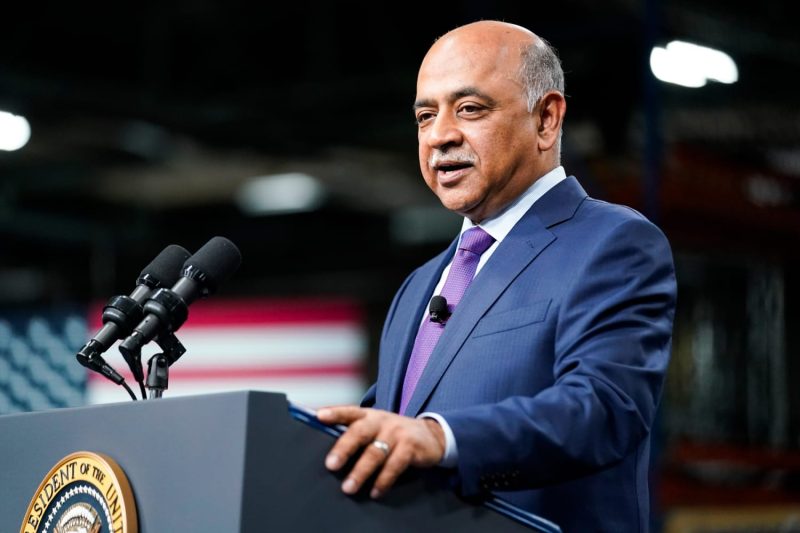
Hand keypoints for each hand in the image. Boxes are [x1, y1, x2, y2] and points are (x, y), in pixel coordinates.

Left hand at [317, 406, 445, 498]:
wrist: (432, 436)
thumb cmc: (394, 433)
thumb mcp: (377, 427)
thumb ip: (356, 432)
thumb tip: (327, 447)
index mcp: (369, 415)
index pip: (349, 412)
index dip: (335, 413)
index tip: (319, 416)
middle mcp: (382, 421)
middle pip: (360, 432)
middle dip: (344, 448)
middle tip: (331, 465)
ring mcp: (397, 433)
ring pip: (376, 452)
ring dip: (361, 472)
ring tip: (349, 487)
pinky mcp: (411, 447)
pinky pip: (394, 465)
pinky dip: (383, 480)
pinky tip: (375, 491)